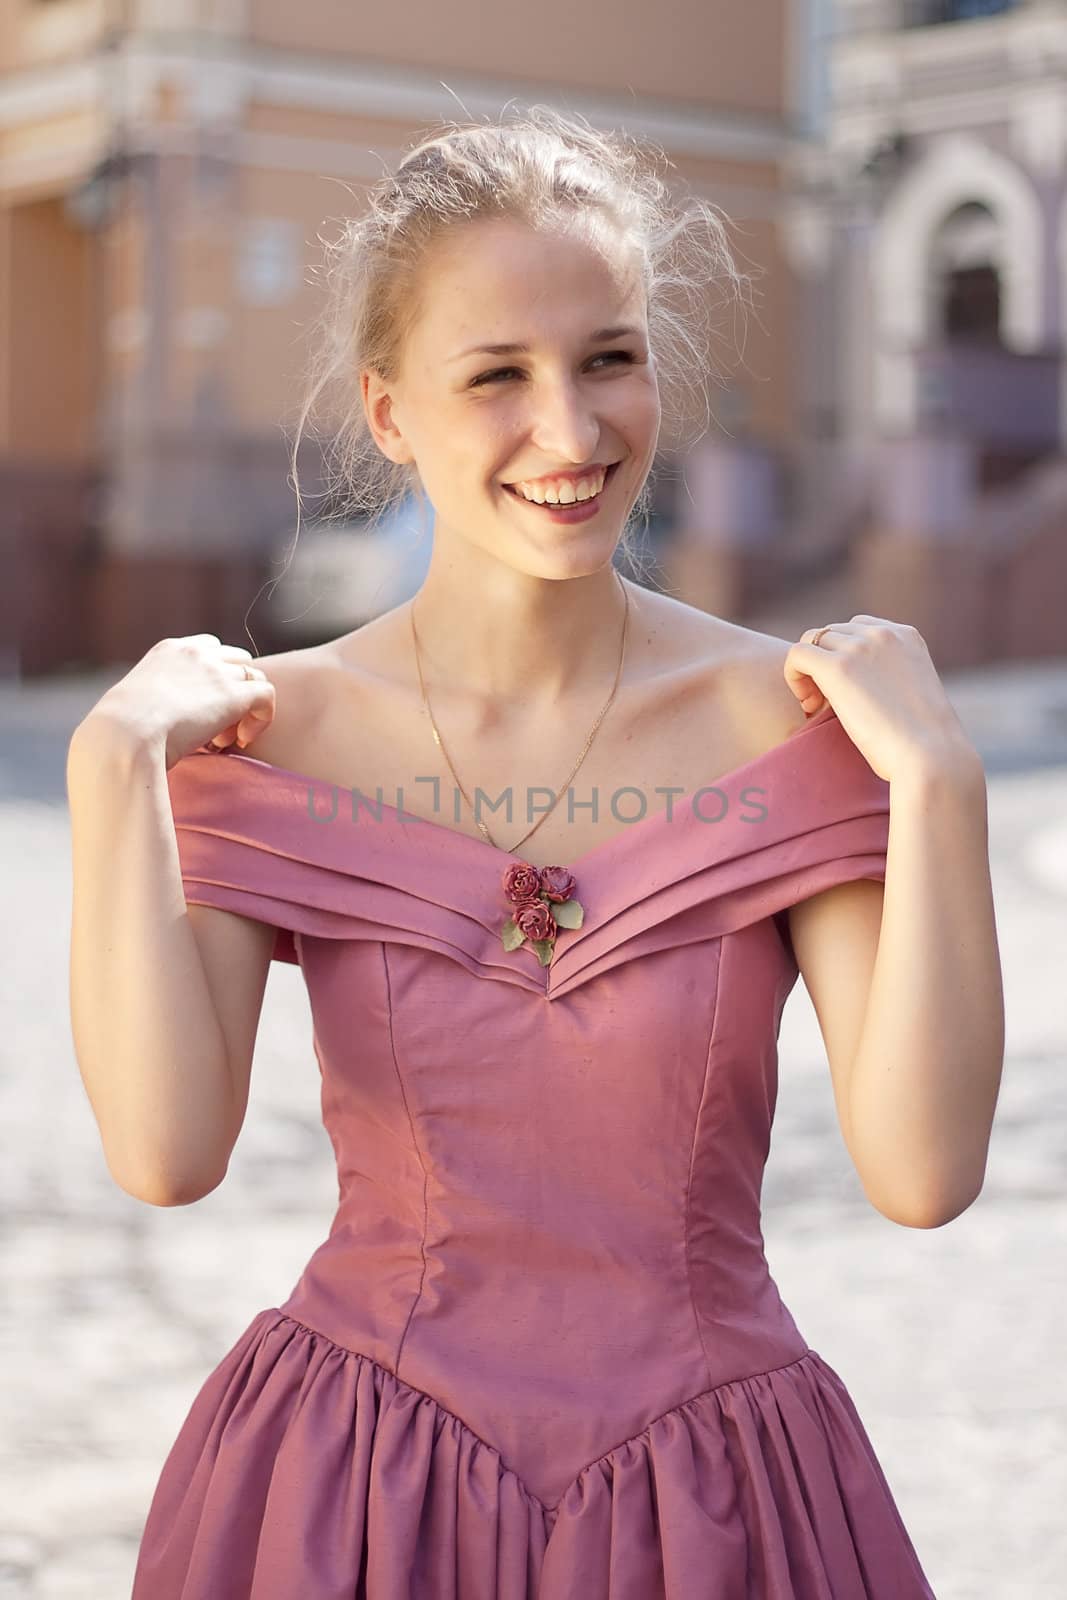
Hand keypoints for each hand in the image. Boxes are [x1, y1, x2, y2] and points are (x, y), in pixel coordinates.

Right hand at [80, 634, 276, 771]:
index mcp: (168, 650)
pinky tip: (241, 740)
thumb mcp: (133, 705)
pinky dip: (262, 718)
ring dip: (245, 709)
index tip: (199, 712)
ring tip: (223, 740)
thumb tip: (154, 723)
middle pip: (237, 661)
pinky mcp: (234, 694)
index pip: (209, 649)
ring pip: (254, 678)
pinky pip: (267, 695)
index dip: (214, 679)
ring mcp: (216, 671)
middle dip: (232, 691)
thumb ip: (153, 703)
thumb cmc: (118, 734)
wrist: (123, 737)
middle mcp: (195, 653)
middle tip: (214, 730)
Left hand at [784, 616, 978, 783]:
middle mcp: (884, 634)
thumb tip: (859, 685)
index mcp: (907, 636)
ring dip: (808, 673)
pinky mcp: (839, 667)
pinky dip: (793, 676)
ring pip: (812, 642)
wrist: (932, 756)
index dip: (842, 656)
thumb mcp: (911, 694)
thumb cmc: (924, 742)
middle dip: (824, 664)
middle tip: (826, 705)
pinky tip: (809, 706)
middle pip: (831, 634)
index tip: (846, 691)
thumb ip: (888, 676)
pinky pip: (797, 655)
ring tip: (817, 708)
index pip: (857, 628)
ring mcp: (861, 648)